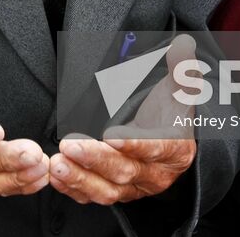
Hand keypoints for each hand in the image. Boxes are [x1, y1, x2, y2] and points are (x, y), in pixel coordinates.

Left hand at [50, 36, 197, 203]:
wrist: (169, 140)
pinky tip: (57, 176)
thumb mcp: (180, 88)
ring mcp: (134, 186)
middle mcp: (155, 173)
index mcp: (176, 149)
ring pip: (107, 189)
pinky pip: (93, 196)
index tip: (112, 136)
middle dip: (96, 159)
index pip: (156, 147)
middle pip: (126, 170)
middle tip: (70, 146)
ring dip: (80, 178)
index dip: (134, 143)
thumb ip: (182, 67)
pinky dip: (73, 188)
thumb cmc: (171, 112)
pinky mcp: (115, 192)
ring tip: (58, 163)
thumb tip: (183, 44)